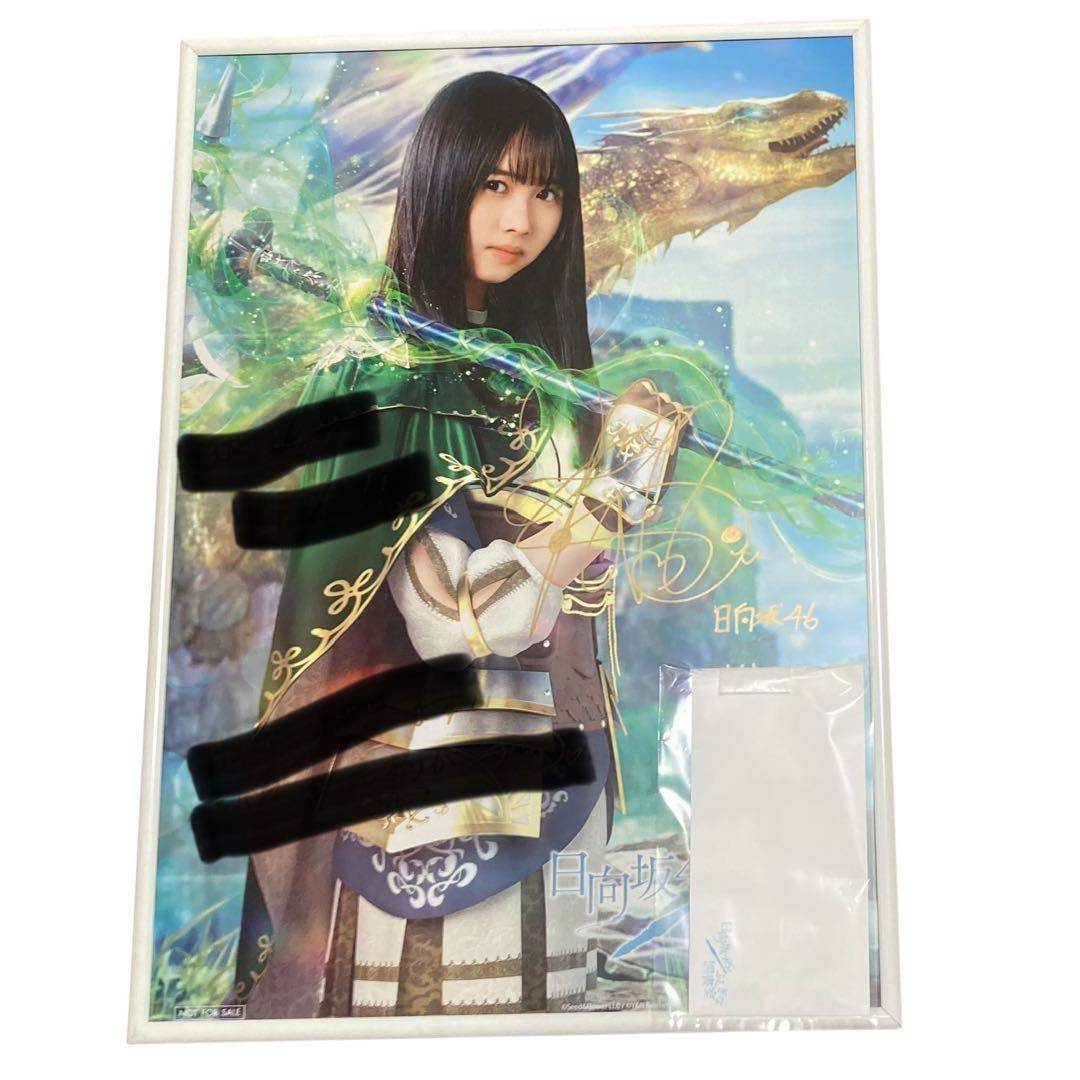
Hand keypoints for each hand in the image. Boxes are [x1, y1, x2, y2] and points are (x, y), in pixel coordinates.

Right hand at [582, 378, 687, 528]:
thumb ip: (612, 416)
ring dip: (672, 418)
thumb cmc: (608, 461)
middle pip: (661, 397)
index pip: (645, 386)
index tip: (643, 411)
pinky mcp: (677, 431)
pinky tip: (674, 437)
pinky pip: (685, 419)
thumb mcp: (603, 432)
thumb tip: (612, 409)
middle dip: (659, 409)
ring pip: (675, 407)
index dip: (646, 398)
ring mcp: (664, 416)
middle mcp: (647, 403)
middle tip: (653, 427)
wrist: (623, 485)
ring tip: (663, 435)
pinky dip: (682, 425)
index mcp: (626, 401)